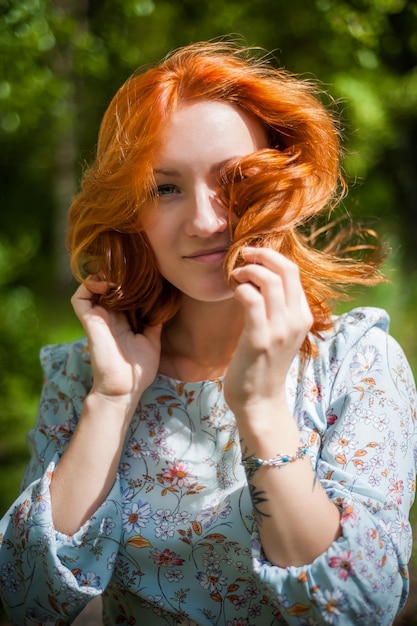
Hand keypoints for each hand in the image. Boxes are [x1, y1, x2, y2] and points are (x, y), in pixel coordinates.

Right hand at [71, 276, 161, 408]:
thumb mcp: (152, 341)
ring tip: (118, 272)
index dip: (128, 281)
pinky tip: (106, 282)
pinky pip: (80, 297)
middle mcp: (109, 316)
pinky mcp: (89, 321)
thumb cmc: (138, 370)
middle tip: (131, 265)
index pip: (121, 293)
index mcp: (122, 320)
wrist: (125, 387)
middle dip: (117, 273)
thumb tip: (163, 306)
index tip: (142, 271)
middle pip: (106, 286)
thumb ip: (154, 323)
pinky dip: (89, 285)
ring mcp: (97, 317)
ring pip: (91, 287)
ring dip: (102, 276)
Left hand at [224, 247, 311, 415]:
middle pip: (287, 269)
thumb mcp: (279, 332)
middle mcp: (297, 320)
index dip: (272, 257)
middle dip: (263, 254)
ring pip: (269, 280)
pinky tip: (234, 292)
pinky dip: (241, 289)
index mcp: (303, 316)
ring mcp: (280, 330)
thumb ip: (276, 307)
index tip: (253, 256)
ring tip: (236, 275)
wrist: (260, 401)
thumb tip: (260, 278)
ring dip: (248, 271)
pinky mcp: (260, 339)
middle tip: (243, 255)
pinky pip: (252, 300)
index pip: (294, 272)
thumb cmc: (263, 364)